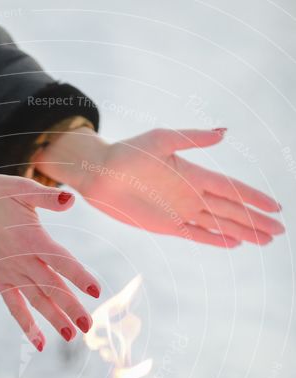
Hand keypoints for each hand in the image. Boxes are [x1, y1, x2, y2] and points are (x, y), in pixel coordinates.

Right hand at [0, 175, 100, 349]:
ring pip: (36, 300)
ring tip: (71, 336)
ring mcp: (10, 273)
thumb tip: (70, 199)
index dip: (79, 275)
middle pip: (51, 287)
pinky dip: (26, 325)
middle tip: (88, 326)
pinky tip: (40, 343)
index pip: (61, 260)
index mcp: (32, 238)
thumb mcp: (20, 188)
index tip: (96, 291)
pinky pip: (14, 306)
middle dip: (71, 307)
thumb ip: (46, 197)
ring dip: (54, 319)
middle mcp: (22, 260)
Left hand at [35, 127, 283, 247]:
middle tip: (280, 231)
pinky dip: (215, 240)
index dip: (254, 198)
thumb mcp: (161, 139)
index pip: (232, 188)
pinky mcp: (166, 226)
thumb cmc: (128, 152)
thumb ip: (192, 139)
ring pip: (219, 225)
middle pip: (231, 210)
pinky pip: (196, 235)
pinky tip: (235, 244)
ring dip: (242, 232)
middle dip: (256, 220)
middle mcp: (191, 194)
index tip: (276, 207)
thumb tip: (224, 133)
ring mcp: (180, 211)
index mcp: (194, 173)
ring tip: (265, 241)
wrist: (100, 175)